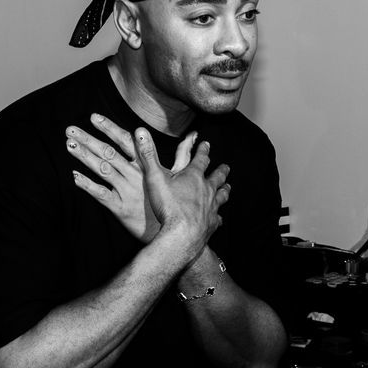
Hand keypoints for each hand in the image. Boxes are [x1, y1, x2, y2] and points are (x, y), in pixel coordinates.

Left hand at [67, 113, 196, 241]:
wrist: (175, 232)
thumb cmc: (176, 203)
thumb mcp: (181, 175)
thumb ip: (184, 153)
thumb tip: (195, 136)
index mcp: (147, 165)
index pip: (125, 141)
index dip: (109, 128)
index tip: (94, 117)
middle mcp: (135, 175)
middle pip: (108, 152)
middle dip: (88, 139)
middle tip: (70, 129)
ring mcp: (126, 190)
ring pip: (102, 169)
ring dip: (84, 156)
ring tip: (69, 145)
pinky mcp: (120, 208)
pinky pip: (101, 194)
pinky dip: (87, 185)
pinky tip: (74, 176)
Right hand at [133, 127, 229, 261]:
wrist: (181, 236)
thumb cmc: (168, 206)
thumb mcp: (154, 177)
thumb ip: (147, 154)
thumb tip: (140, 131)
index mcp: (194, 176)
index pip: (201, 159)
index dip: (203, 150)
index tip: (206, 144)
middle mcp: (206, 190)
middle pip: (217, 177)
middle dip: (221, 170)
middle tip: (226, 167)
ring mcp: (211, 207)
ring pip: (221, 196)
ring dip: (224, 190)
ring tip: (227, 188)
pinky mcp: (211, 224)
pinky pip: (217, 218)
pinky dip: (218, 216)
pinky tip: (219, 218)